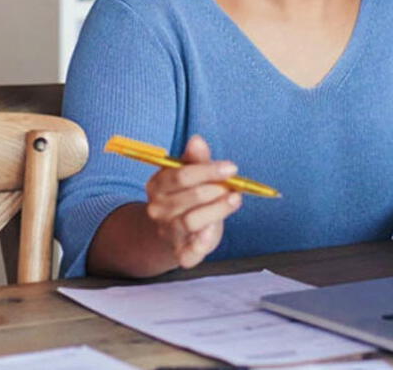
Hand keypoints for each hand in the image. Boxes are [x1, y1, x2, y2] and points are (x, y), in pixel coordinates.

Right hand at [144, 134, 242, 267]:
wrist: (173, 231)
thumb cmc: (187, 197)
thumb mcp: (191, 175)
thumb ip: (196, 159)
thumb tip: (197, 140)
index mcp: (157, 185)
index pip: (181, 176)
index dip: (209, 170)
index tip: (232, 168)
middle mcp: (158, 209)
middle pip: (191, 197)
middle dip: (217, 189)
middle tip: (234, 187)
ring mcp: (167, 231)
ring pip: (192, 221)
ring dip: (218, 210)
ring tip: (234, 200)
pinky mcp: (179, 252)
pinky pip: (188, 252)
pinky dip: (199, 245)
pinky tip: (210, 235)